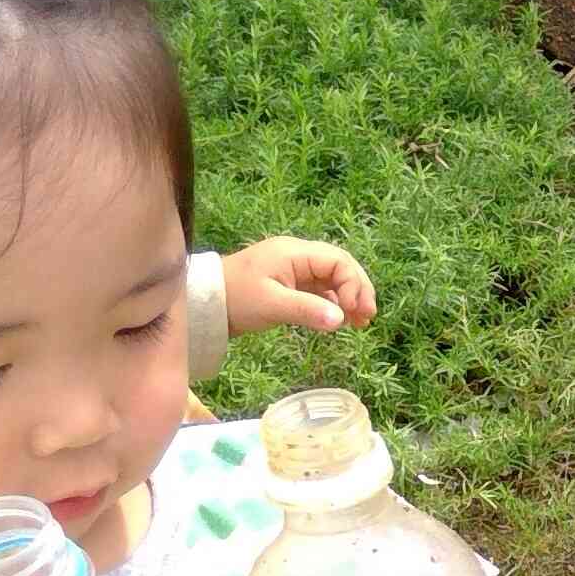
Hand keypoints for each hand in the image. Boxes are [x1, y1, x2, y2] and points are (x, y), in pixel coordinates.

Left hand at [221, 236, 376, 336]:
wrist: (207, 302)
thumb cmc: (237, 298)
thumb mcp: (272, 305)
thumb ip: (307, 310)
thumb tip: (341, 319)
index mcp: (295, 252)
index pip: (338, 261)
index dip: (353, 285)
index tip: (355, 312)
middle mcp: (299, 255)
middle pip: (341, 266)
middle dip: (358, 289)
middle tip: (367, 317)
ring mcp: (295, 269)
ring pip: (333, 278)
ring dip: (349, 297)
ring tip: (359, 322)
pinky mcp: (291, 283)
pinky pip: (321, 289)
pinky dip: (334, 303)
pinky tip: (340, 320)